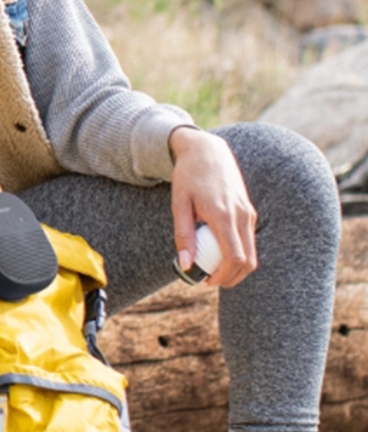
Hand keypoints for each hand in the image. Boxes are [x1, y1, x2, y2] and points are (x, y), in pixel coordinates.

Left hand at [168, 126, 257, 287]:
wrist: (206, 150)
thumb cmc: (189, 175)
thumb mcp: (179, 204)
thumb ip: (183, 235)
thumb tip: (185, 265)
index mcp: (222, 214)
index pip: (233, 257)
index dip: (223, 276)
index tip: (206, 281)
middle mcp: (241, 215)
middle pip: (247, 261)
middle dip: (231, 278)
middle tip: (211, 281)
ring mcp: (248, 212)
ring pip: (252, 253)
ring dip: (236, 268)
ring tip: (214, 270)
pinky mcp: (249, 210)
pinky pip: (249, 240)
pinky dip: (239, 253)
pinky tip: (220, 253)